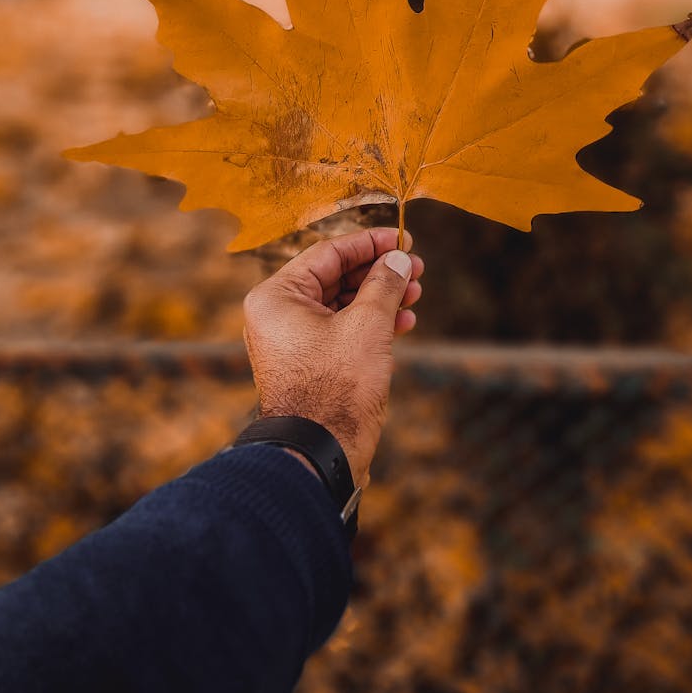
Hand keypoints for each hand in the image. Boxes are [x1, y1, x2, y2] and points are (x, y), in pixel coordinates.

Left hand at [242, 228, 423, 486]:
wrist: (320, 454)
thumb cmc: (335, 389)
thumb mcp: (367, 326)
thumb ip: (383, 284)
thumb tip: (396, 258)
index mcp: (276, 297)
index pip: (327, 253)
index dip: (369, 244)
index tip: (401, 239)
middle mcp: (278, 315)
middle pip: (335, 277)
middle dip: (378, 272)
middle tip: (415, 268)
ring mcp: (293, 341)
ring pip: (342, 305)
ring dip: (380, 297)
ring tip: (414, 294)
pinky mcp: (311, 363)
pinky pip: (342, 330)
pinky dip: (372, 323)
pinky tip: (404, 321)